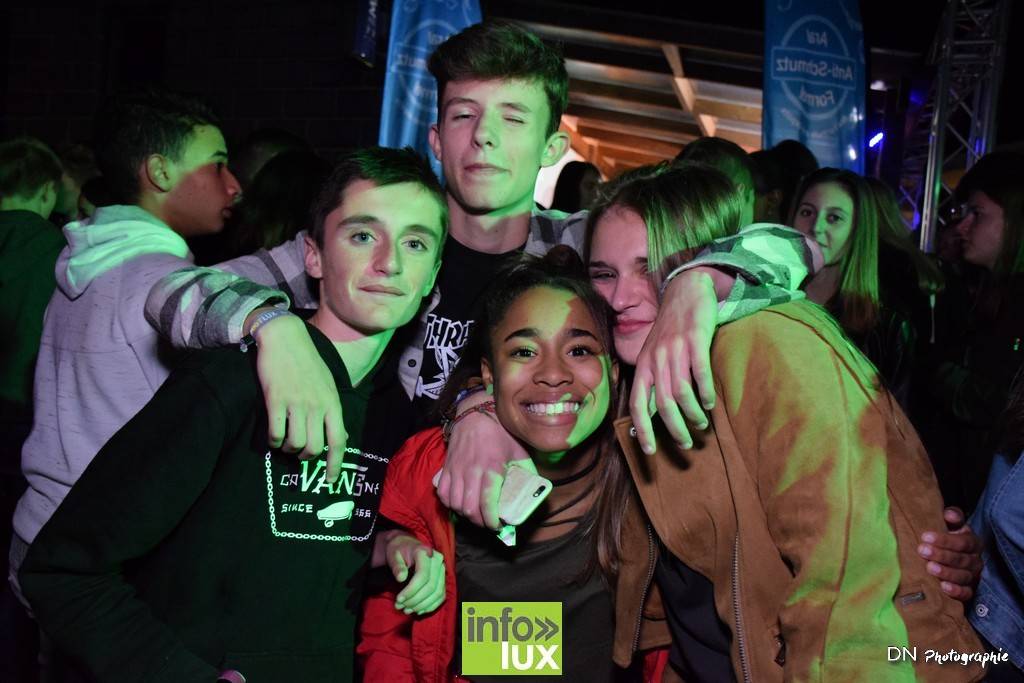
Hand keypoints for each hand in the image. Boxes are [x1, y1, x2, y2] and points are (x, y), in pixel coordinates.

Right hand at [253, 314, 346, 480]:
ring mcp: (296, 403)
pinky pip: (275, 433)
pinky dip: (273, 441)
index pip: (338, 440)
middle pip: (315, 448)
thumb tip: (341, 435)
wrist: (286, 338)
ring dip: (288, 449)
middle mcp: (316, 405)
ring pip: (295, 443)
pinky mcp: (275, 400)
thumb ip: (332, 409)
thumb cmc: (308, 362)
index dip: (334, 464)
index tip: (329, 480)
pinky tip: (273, 436)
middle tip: (299, 453)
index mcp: (332, 402)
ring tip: (285, 442)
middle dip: (306, 457)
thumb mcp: (328, 384)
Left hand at [386, 534, 444, 614]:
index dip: (411, 590)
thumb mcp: (393, 555)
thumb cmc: (399, 550)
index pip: (423, 575)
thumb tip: (401, 578)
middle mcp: (437, 560)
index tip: (399, 599)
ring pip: (437, 593)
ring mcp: (442, 570)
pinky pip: (441, 596)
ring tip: (407, 610)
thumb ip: (397, 566)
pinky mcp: (442, 578)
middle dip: (415, 600)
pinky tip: (418, 610)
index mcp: (424, 552)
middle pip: (431, 586)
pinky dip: (430, 606)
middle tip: (400, 607)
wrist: (407, 546)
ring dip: (422, 605)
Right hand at [438, 392, 532, 529]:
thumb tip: (534, 491)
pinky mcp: (446, 468)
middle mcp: (471, 471)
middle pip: (469, 508)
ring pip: (455, 504)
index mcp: (492, 468)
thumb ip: (527, 472)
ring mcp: (457, 470)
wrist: (476, 414)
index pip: (487, 503)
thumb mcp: (519, 451)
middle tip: (488, 522)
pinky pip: (443, 494)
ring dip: (466, 515)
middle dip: (479, 522)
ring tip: (476, 514)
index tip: (498, 525)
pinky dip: (451, 504)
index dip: (492, 520)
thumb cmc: (500, 433)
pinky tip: (461, 504)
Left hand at [629, 269, 721, 453]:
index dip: (642, 430)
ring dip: (693, 414)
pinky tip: (711, 403)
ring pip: (681, 392)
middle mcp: (656, 359)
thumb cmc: (670, 329)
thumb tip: (649, 415)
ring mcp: (676, 349)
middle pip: (662, 404)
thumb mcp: (654, 355)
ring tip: (701, 424)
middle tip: (686, 443)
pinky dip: (706, 392)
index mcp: (644, 365)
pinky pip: (700, 372)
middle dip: (674, 429)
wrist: (685, 291)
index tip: (650, 452)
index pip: (637, 404)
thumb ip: (652, 381)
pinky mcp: (696, 339)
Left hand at [917, 506, 982, 601]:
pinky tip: (943, 587)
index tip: (925, 536)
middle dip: (941, 555)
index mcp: (972, 542)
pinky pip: (966, 593)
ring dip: (946, 572)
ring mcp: (973, 576)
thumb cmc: (946, 537)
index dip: (945, 540)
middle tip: (921, 550)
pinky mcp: (968, 591)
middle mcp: (975, 560)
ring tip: (929, 567)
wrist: (948, 556)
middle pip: (961, 559)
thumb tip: (949, 515)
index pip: (963, 542)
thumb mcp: (950, 524)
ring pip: (963, 576)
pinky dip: (956, 591)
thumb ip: (951, 517)